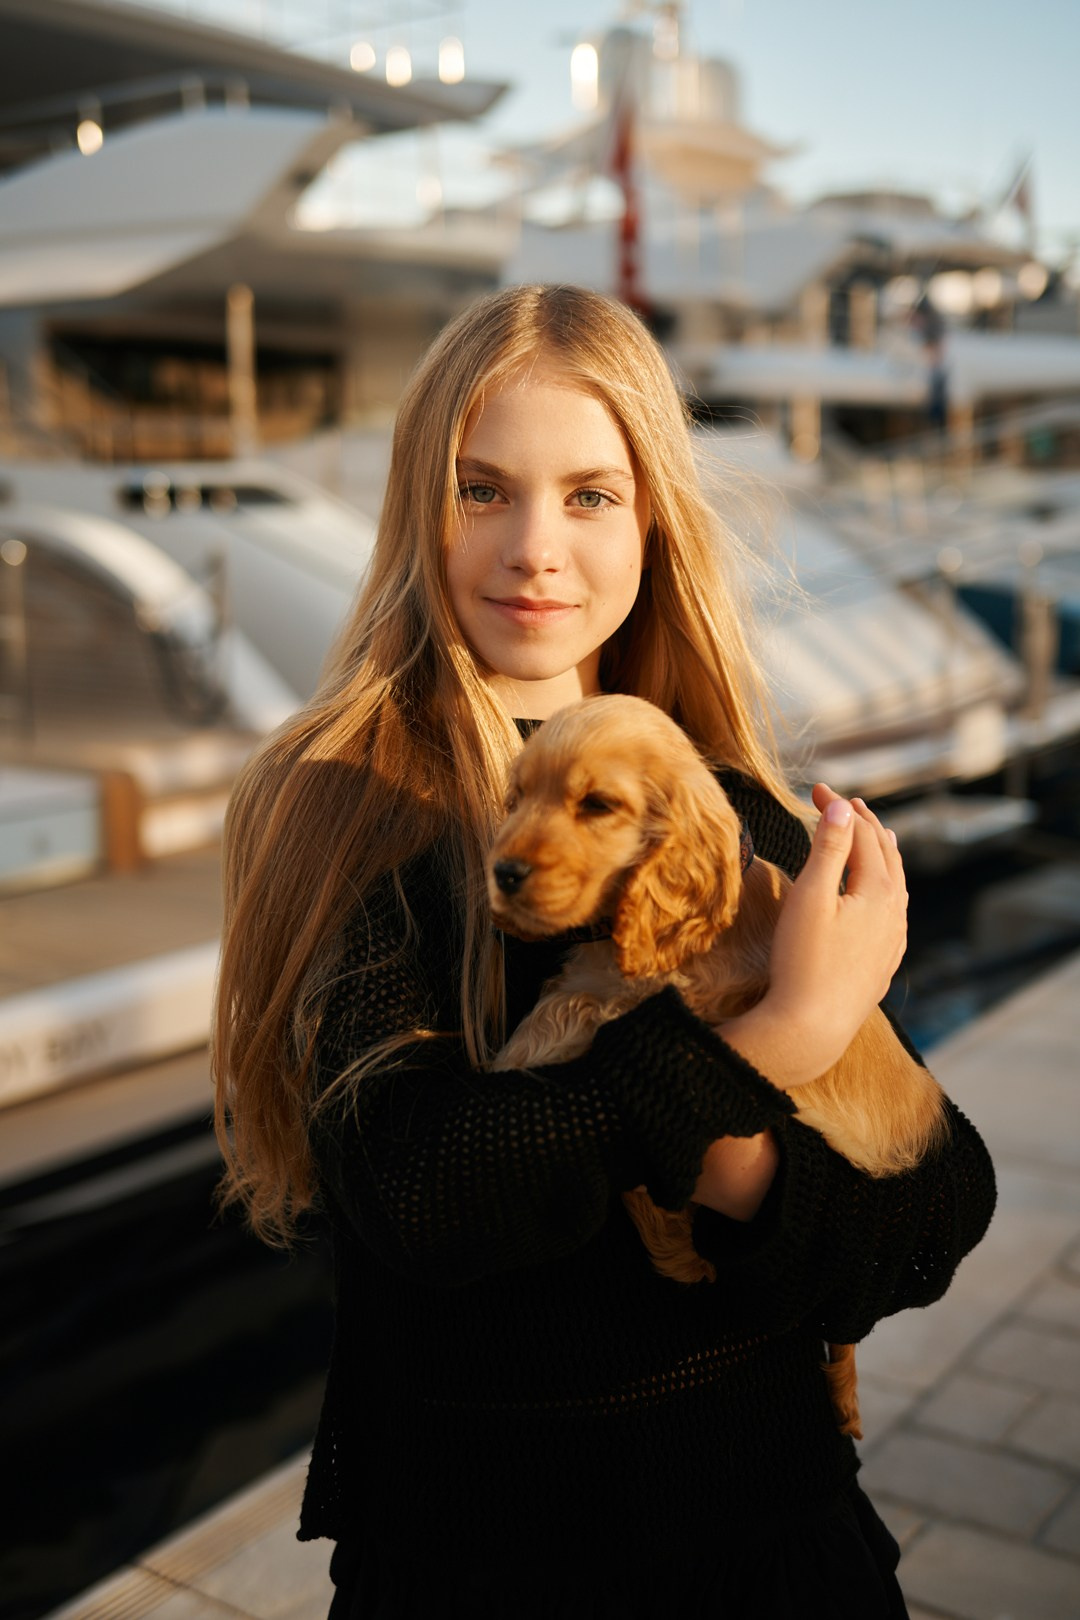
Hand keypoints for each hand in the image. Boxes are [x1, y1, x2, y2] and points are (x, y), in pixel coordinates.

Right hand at [716, 784, 907, 1087]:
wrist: (811, 1028)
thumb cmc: (804, 961)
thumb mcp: (811, 897)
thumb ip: (829, 848)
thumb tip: (843, 807)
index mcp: (879, 891)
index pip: (862, 834)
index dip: (839, 807)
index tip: (816, 789)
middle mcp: (896, 912)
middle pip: (886, 854)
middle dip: (864, 824)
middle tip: (844, 803)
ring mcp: (894, 939)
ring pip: (897, 883)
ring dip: (882, 853)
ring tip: (875, 835)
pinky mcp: (885, 962)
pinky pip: (896, 910)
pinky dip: (887, 886)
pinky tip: (883, 894)